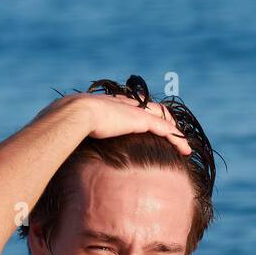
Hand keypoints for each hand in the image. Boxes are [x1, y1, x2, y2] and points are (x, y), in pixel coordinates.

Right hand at [73, 92, 191, 154]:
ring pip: (164, 120)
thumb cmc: (70, 122)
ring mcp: (136, 112)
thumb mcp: (77, 126)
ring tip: (184, 146)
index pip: (136, 107)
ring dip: (175, 133)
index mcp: (113, 104)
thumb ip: (80, 132)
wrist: (76, 113)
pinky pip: (167, 130)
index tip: (151, 127)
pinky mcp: (142, 121)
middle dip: (166, 121)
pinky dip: (177, 139)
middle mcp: (127, 105)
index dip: (146, 116)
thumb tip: (71, 144)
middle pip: (154, 109)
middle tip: (174, 135)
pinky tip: (186, 150)